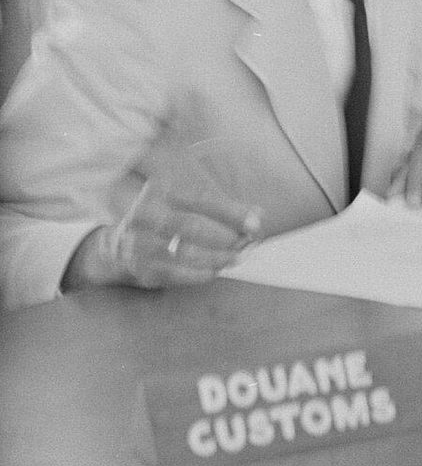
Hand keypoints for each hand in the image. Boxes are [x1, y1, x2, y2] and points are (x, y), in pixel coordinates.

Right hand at [62, 176, 262, 292]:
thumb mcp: (189, 206)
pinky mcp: (140, 268)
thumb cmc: (168, 220)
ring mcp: (137, 243)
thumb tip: (259, 214)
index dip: (231, 211)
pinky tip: (216, 270)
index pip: (201, 199)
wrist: (118, 246)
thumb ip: (224, 208)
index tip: (256, 221)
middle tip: (248, 243)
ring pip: (183, 252)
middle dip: (224, 236)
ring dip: (216, 257)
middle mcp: (143, 215)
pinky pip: (176, 274)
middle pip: (190, 226)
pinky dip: (200, 273)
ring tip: (237, 258)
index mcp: (158, 191)